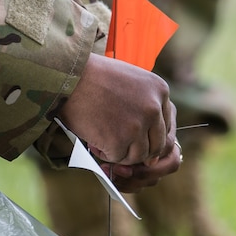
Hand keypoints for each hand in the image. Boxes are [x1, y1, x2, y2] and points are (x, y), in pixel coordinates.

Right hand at [58, 54, 179, 187]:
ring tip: (104, 139)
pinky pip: (118, 158)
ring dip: (122, 152)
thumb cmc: (94, 76)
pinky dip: (105, 153)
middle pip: (157, 144)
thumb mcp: (130, 80)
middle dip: (138, 149)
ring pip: (139, 156)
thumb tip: (150, 143)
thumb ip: (144, 105)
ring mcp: (138, 125)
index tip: (133, 136)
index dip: (149, 135)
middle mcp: (154, 108)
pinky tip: (94, 140)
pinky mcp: (120, 140)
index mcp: (160, 90)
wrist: (69, 76)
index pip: (166, 126)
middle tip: (119, 145)